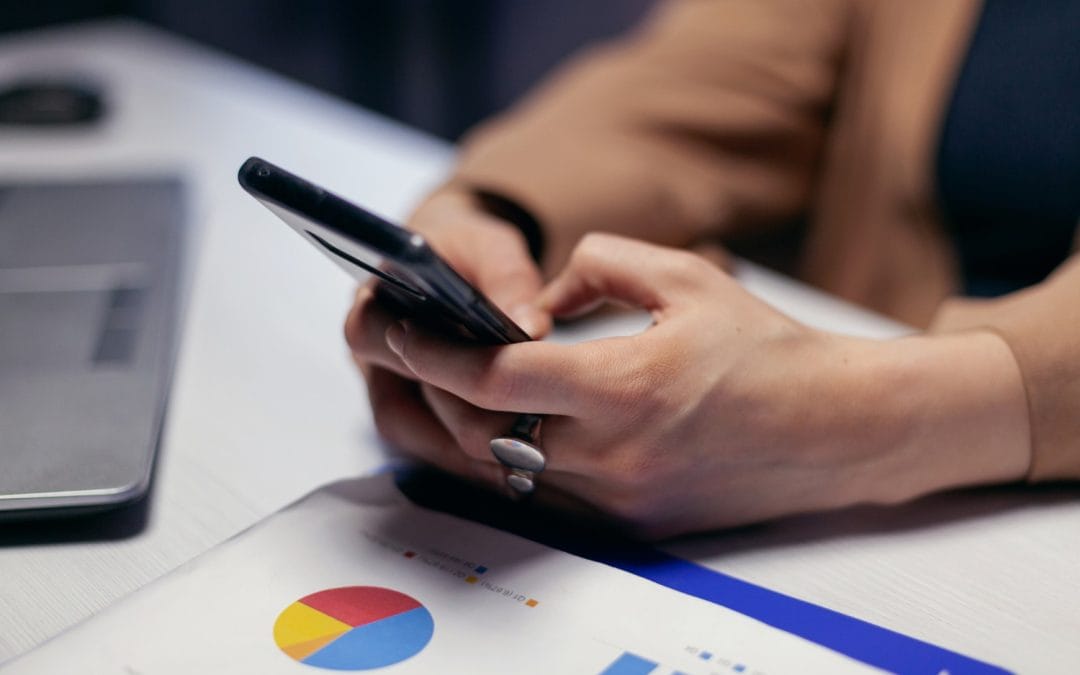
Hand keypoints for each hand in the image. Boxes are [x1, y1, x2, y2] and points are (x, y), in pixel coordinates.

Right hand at [345, 187, 549, 484]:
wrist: (455, 265)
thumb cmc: (468, 251)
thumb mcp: (491, 247)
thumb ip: (508, 278)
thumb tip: (531, 325)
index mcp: (372, 300)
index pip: (369, 335)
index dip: (415, 359)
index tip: (476, 378)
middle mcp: (372, 356)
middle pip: (394, 410)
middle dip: (452, 432)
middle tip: (511, 447)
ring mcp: (391, 391)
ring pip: (416, 439)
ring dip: (465, 458)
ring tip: (520, 470)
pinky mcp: (418, 415)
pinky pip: (437, 448)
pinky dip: (475, 461)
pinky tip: (520, 468)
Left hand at [381, 234, 1029, 537]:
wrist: (837, 430)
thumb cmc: (766, 349)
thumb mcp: (684, 277)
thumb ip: (594, 271)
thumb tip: (533, 302)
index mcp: (623, 386)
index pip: (492, 378)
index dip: (429, 352)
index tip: (394, 328)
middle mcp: (612, 453)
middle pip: (478, 431)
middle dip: (430, 389)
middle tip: (406, 349)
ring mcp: (619, 498)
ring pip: (500, 470)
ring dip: (459, 427)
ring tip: (436, 384)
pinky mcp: (630, 522)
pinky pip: (543, 491)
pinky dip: (507, 457)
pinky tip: (496, 422)